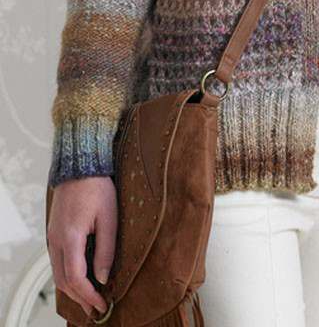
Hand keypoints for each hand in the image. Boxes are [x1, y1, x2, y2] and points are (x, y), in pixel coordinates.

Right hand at [47, 176, 116, 318]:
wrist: (80, 166)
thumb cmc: (98, 187)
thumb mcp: (109, 218)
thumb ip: (106, 249)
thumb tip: (104, 277)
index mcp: (70, 238)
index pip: (76, 278)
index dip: (89, 295)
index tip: (102, 305)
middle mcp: (56, 241)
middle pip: (63, 281)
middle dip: (80, 298)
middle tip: (97, 308)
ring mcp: (52, 237)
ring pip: (58, 273)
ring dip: (73, 288)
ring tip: (90, 297)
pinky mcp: (54, 233)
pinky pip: (58, 261)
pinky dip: (68, 275)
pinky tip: (82, 277)